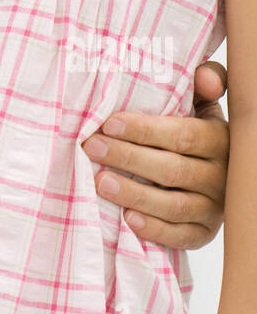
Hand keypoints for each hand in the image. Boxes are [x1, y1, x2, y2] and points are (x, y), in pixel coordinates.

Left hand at [81, 60, 228, 249]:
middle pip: (172, 170)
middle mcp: (221, 176)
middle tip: (92, 148)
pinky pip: (181, 236)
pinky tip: (127, 219)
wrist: (213, 172)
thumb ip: (204, 82)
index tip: (109, 123)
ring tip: (101, 183)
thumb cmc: (194, 131)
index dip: (145, 130)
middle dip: (128, 158)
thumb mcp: (202, 104)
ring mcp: (214, 208)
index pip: (182, 135)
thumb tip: (204, 76)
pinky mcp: (204, 232)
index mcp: (220, 140)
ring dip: (135, 195)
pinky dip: (154, 229)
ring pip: (174, 206)